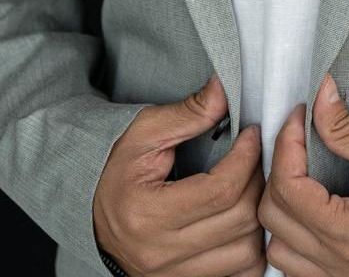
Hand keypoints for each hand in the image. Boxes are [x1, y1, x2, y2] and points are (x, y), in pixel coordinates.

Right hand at [92, 72, 267, 276]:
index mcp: (148, 214)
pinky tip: (243, 219)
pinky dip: (250, 248)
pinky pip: (239, 275)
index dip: (246, 157)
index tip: (252, 134)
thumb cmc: (117, 168)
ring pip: (247, 254)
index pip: (220, 190)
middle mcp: (162, 253)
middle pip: (239, 221)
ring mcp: (174, 275)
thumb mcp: (144, 132)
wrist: (91, 212)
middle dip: (257, 181)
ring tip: (250, 186)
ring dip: (258, 217)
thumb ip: (188, 113)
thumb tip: (224, 89)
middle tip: (255, 156)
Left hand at [258, 72, 348, 275]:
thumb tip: (320, 96)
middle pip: (273, 214)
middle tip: (300, 141)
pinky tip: (307, 210)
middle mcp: (337, 265)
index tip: (299, 117)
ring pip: (276, 247)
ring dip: (280, 208)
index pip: (288, 187)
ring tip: (300, 176)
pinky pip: (293, 266)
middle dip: (279, 169)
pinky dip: (290, 237)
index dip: (286, 143)